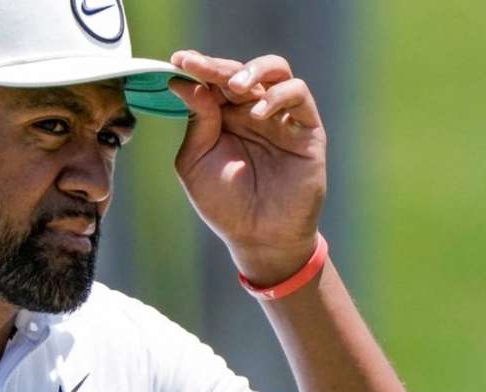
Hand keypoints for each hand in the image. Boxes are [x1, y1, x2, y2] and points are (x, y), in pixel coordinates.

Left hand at [169, 50, 327, 286]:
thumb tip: (185, 83)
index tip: (179, 60)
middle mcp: (253, 112)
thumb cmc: (224, 205)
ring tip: (234, 86)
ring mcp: (281, 119)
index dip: (198, 67)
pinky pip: (299, 96)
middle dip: (218, 66)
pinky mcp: (307, 130)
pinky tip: (257, 113)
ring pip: (276, 72)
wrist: (259, 238)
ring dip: (254, 70)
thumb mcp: (196, 162)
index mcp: (223, 118)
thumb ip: (197, 122)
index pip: (213, 81)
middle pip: (240, 71)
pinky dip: (278, 96)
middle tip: (200, 66)